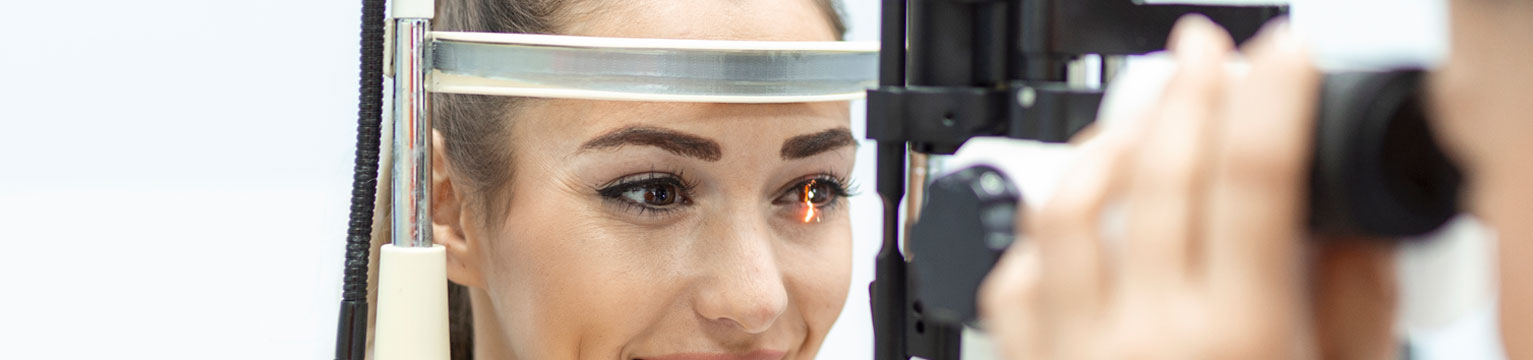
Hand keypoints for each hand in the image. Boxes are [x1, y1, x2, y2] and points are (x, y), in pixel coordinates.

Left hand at [978, 15, 1324, 358]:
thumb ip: (1353, 310)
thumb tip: (1362, 223)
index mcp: (1242, 336)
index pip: (1255, 178)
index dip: (1271, 97)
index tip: (1282, 53)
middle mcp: (1150, 336)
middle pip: (1158, 173)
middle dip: (1185, 91)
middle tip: (1201, 51)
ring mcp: (1077, 349)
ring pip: (1067, 207)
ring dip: (1104, 145)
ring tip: (1135, 119)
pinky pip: (1013, 279)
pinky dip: (1042, 230)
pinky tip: (1072, 209)